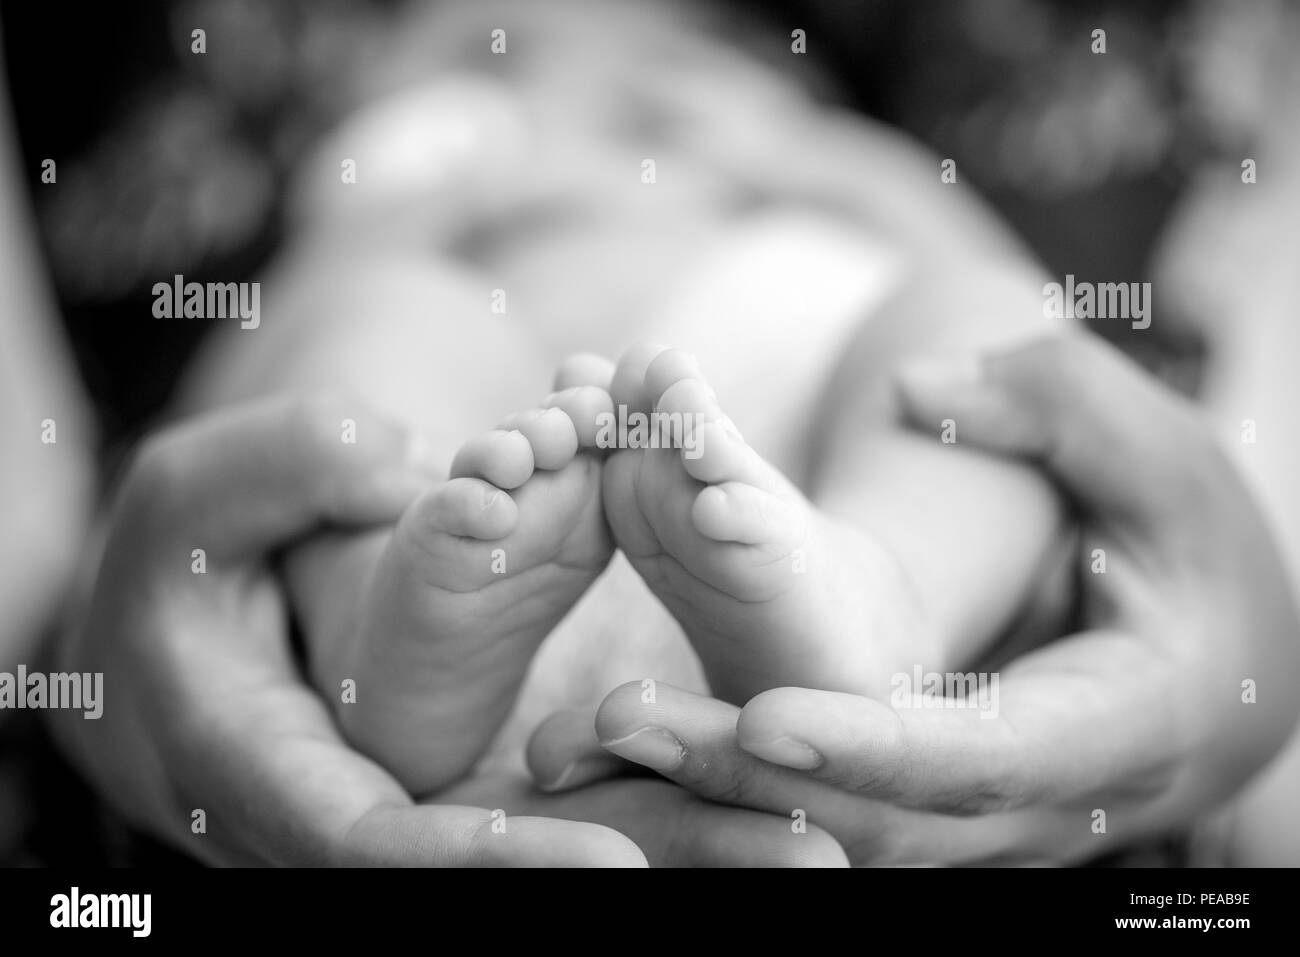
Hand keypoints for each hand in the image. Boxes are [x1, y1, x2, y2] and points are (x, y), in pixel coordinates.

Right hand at [53, 394, 844, 865]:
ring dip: (691, 837)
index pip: (392, 848)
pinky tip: (761, 785)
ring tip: (819, 840)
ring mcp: (430, 794)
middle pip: (518, 866)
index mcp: (281, 779)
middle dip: (661, 862)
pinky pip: (571, 786)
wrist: (187, 626)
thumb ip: (272, 477)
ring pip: (565, 832)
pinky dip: (660, 783)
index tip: (619, 868)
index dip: (504, 863)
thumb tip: (390, 456)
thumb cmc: (169, 570)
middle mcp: (371, 814)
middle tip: (805, 861)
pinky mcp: (471, 763)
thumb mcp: (191, 507)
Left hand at [528, 334, 1299, 863]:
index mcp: (1103, 731)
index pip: (974, 764)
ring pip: (826, 834)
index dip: (866, 747)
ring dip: (704, 796)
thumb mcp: (1158, 464)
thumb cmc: (1189, 550)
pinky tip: (620, 754)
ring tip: (581, 742)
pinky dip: (721, 792)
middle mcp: (1024, 805)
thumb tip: (924, 382)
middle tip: (616, 719)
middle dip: (740, 778)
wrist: (1202, 657)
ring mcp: (966, 820)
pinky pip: (815, 813)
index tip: (762, 715)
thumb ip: (1059, 409)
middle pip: (870, 820)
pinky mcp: (919, 804)